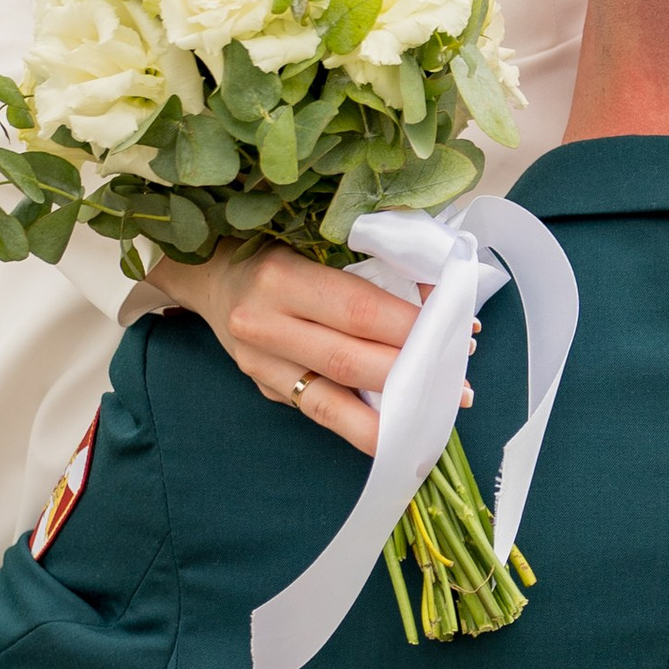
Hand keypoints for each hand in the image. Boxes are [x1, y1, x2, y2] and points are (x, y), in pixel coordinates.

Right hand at [143, 242, 436, 462]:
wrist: (209, 274)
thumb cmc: (276, 246)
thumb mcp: (315, 239)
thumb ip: (371, 263)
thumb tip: (439, 294)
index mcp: (281, 277)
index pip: (360, 310)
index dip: (414, 326)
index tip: (460, 330)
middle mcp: (264, 325)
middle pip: (351, 361)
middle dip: (412, 374)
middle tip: (460, 380)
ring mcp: (261, 366)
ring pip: (332, 405)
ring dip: (391, 416)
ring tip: (438, 416)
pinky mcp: (266, 390)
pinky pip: (322, 414)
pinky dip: (363, 426)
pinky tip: (399, 430)